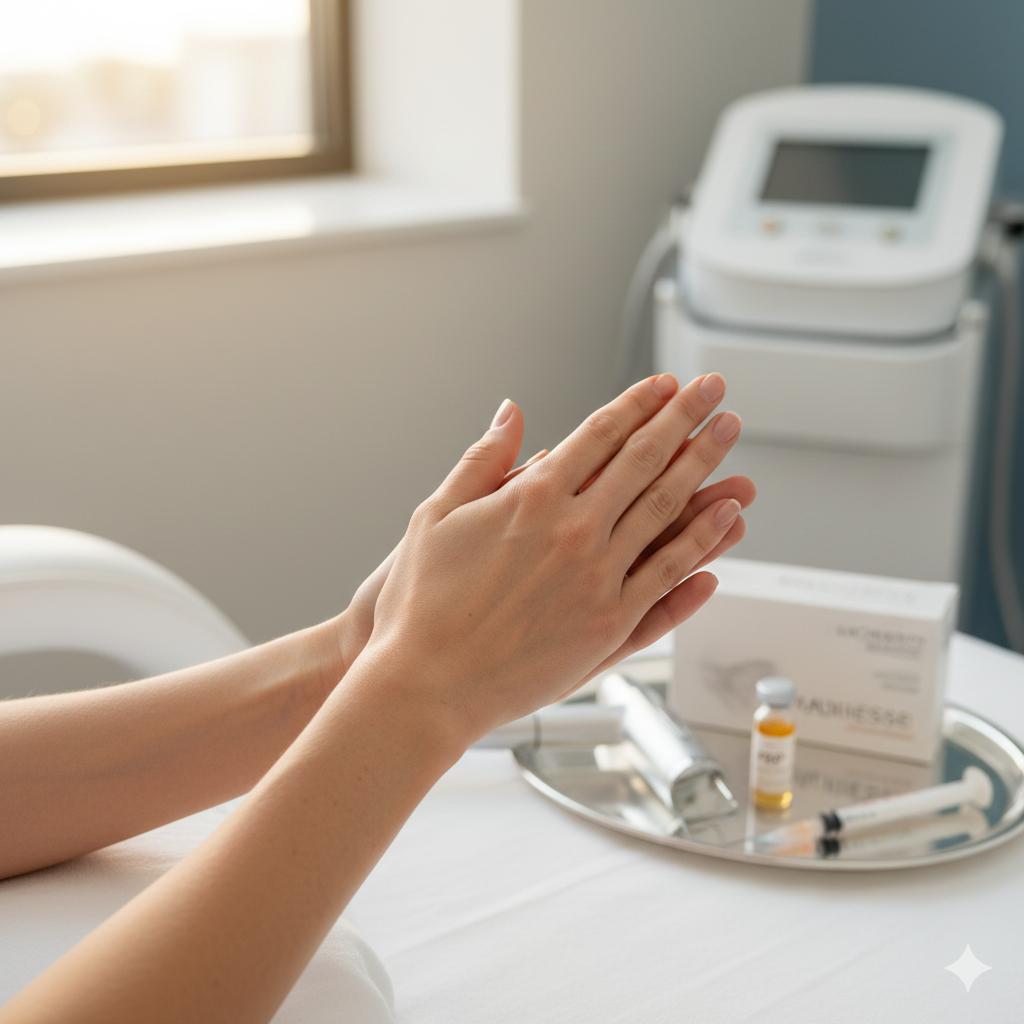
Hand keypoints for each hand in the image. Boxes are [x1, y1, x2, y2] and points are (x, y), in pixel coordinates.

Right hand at [360, 372, 752, 743]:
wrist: (426, 685)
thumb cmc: (421, 603)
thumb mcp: (436, 515)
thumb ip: (483, 460)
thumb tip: (512, 413)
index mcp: (531, 498)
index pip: (600, 435)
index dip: (637, 404)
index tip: (665, 386)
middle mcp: (574, 532)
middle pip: (645, 462)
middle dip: (685, 420)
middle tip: (715, 392)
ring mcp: (598, 580)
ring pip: (667, 513)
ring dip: (705, 470)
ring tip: (730, 439)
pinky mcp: (609, 628)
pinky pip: (667, 581)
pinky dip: (700, 549)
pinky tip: (724, 524)